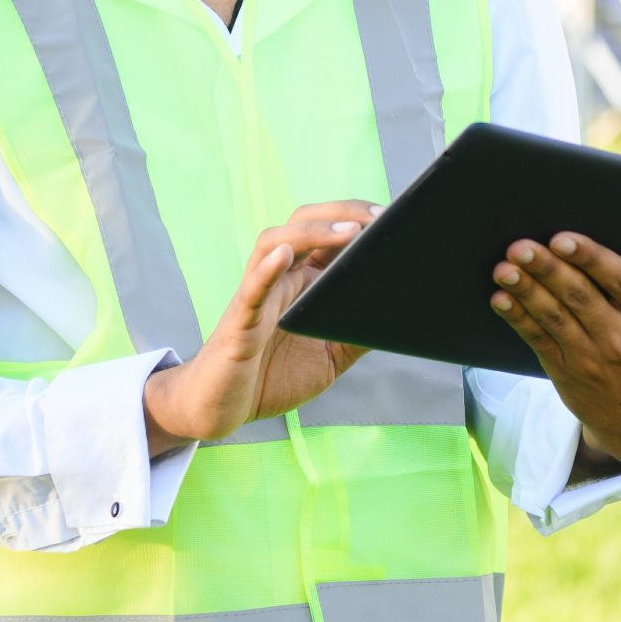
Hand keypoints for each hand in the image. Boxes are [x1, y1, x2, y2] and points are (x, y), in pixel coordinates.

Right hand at [143, 200, 377, 449]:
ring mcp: (258, 297)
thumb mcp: (331, 357)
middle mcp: (280, 280)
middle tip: (380, 215)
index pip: (330, 236)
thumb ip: (358, 334)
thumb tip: (399, 317)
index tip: (393, 216)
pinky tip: (284, 256)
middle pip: (304, 225)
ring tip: (350, 231)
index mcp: (303, 283)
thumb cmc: (272, 376)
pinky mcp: (239, 323)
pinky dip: (267, 270)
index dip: (359, 220)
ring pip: (275, 243)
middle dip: (342, 213)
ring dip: (313, 232)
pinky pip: (252, 290)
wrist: (221, 408)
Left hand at [489, 234, 620, 463]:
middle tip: (520, 244)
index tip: (565, 238)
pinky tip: (500, 298)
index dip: (590, 258)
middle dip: (547, 268)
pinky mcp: (566, 372)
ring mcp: (591, 357)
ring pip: (553, 316)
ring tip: (504, 266)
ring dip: (525, 290)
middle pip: (579, 296)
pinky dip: (517, 319)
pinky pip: (538, 341)